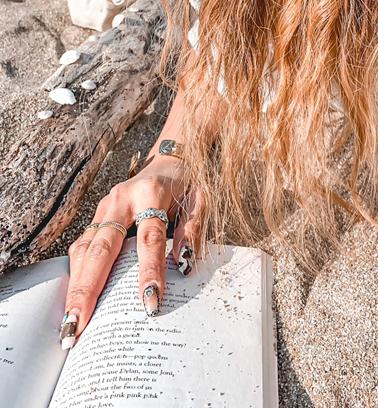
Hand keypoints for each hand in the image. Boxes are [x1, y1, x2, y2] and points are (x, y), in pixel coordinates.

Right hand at [59, 156, 200, 348]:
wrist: (170, 159)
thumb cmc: (187, 182)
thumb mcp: (201, 199)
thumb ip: (193, 228)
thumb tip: (182, 264)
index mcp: (151, 193)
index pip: (150, 238)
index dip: (149, 271)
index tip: (149, 303)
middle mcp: (121, 199)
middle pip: (102, 248)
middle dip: (89, 289)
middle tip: (80, 325)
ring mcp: (105, 206)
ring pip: (85, 248)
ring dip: (77, 285)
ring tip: (71, 322)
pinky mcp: (98, 214)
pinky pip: (83, 245)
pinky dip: (77, 273)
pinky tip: (75, 298)